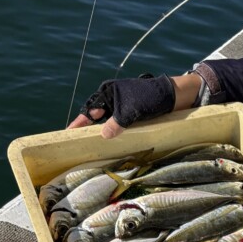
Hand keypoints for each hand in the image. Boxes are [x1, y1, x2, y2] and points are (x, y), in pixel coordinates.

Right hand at [67, 73, 201, 138]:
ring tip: (95, 147)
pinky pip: (120, 126)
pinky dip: (116, 135)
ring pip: (108, 123)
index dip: (79, 122)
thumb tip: (103, 135)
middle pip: (97, 117)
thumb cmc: (150, 99)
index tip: (69, 133)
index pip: (90, 110)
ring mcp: (123, 107)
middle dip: (89, 129)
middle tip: (80, 144)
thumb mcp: (131, 112)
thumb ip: (116, 123)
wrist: (173, 96)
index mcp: (108, 93)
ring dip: (104, 134)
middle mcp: (113, 99)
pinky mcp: (133, 115)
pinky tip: (114, 144)